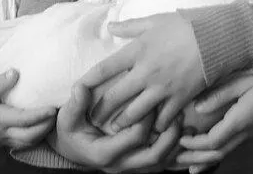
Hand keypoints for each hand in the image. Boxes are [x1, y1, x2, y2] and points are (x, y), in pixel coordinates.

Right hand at [0, 70, 55, 147]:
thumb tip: (16, 72)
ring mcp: (4, 139)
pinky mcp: (5, 142)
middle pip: (30, 136)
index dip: (40, 115)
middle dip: (47, 126)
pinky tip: (43, 124)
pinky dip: (36, 136)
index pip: (23, 119)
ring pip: (29, 142)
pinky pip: (24, 143)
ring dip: (43, 132)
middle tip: (59, 110)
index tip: (53, 107)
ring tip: (54, 117)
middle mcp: (3, 132)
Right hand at [52, 82, 182, 172]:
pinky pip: (161, 164)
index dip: (147, 119)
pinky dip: (174, 152)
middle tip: (179, 115)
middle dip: (170, 137)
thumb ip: (75, 103)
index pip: (135, 137)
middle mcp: (119, 165)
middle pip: (154, 156)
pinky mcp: (137, 166)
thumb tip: (80, 87)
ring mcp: (129, 168)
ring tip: (186, 124)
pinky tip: (183, 136)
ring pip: (161, 164)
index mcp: (104, 153)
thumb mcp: (67, 116)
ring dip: (176, 145)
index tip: (154, 99)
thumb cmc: (70, 129)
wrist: (70, 147)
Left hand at [79, 12, 205, 133]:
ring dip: (123, 123)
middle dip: (101, 111)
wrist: (218, 37)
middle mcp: (145, 72)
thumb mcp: (156, 20)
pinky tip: (150, 129)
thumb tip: (110, 26)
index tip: (78, 90)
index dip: (87, 81)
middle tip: (94, 119)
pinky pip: (162, 120)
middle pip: (114, 98)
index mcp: (137, 50)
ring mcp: (162, 88)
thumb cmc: (187, 25)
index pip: (103, 69)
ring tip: (117, 129)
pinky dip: (155, 127)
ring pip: (134, 115)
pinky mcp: (179, 99)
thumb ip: (131, 26)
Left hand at [175, 58, 252, 170]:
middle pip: (217, 153)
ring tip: (188, 164)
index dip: (193, 144)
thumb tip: (197, 108)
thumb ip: (220, 94)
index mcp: (241, 121)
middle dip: (195, 158)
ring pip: (226, 152)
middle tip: (175, 160)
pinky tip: (213, 151)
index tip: (177, 138)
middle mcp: (247, 131)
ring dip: (205, 158)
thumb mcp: (245, 80)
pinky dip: (219, 152)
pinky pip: (234, 145)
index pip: (211, 142)